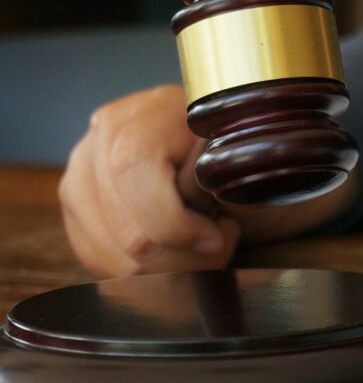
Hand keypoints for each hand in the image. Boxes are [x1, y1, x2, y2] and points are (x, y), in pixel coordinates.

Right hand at [59, 85, 357, 277]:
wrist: (257, 175)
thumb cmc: (261, 170)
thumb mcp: (260, 168)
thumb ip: (230, 181)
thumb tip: (206, 202)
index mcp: (156, 110)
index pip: (134, 166)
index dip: (173, 221)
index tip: (217, 238)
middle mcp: (110, 132)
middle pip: (123, 224)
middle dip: (181, 256)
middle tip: (217, 244)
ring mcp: (88, 168)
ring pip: (110, 251)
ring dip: (166, 268)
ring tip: (199, 243)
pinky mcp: (81, 206)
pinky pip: (98, 259)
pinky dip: (145, 272)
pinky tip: (175, 252)